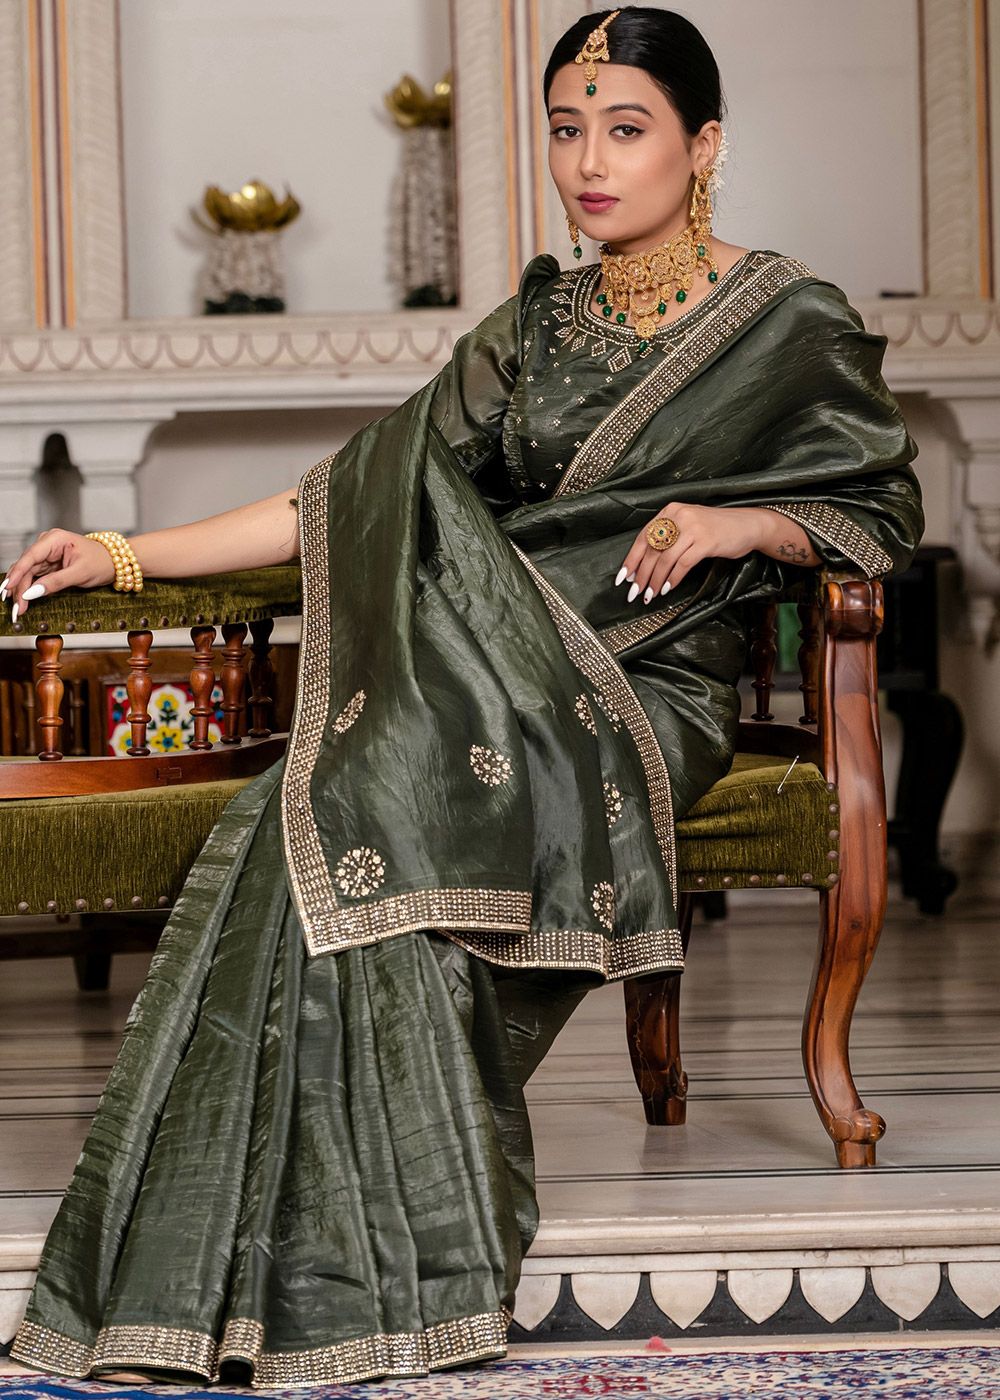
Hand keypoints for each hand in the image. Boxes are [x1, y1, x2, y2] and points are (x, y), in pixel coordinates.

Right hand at [2, 530, 114, 620]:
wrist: (114, 563)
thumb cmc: (101, 562)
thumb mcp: (80, 574)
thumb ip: (56, 582)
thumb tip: (32, 592)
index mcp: (55, 539)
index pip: (30, 556)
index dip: (17, 573)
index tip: (8, 588)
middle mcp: (47, 544)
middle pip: (26, 567)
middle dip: (19, 588)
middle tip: (17, 608)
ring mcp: (47, 555)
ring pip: (27, 574)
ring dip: (22, 591)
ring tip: (19, 609)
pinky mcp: (48, 565)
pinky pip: (34, 578)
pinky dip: (29, 590)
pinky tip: (23, 601)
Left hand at [614, 503, 787, 604]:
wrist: (747, 525)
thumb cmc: (715, 529)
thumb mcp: (688, 525)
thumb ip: (667, 538)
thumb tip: (643, 565)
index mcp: (670, 511)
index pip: (643, 538)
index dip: (631, 560)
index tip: (622, 578)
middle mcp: (679, 516)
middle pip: (652, 551)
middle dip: (641, 575)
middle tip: (633, 593)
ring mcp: (693, 528)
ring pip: (665, 559)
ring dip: (655, 581)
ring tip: (650, 595)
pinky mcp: (706, 541)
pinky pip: (682, 564)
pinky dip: (673, 579)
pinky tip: (667, 589)